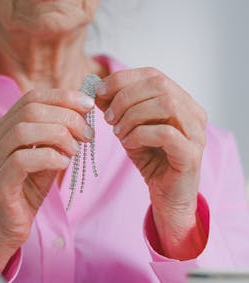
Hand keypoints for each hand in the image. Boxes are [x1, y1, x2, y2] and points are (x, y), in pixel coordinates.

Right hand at [0, 89, 94, 270]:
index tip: (88, 106)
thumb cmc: (27, 191)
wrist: (8, 228)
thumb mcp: (46, 158)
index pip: (31, 98)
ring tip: (76, 149)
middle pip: (29, 110)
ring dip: (58, 135)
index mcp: (3, 130)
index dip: (62, 97)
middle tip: (88, 133)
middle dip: (66, 117)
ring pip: (23, 131)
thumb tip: (83, 114)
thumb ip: (58, 137)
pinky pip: (21, 160)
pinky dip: (48, 157)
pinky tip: (63, 163)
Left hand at [96, 67, 206, 259]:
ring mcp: (196, 132)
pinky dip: (141, 134)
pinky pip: (166, 133)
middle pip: (159, 85)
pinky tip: (128, 144)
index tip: (99, 93)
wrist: (167, 196)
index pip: (152, 74)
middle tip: (108, 118)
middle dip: (125, 98)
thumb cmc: (151, 159)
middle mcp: (193, 112)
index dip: (122, 79)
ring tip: (118, 133)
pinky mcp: (190, 154)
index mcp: (180, 100)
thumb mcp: (128, 128)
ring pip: (165, 104)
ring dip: (132, 116)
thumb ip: (117, 109)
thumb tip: (97, 89)